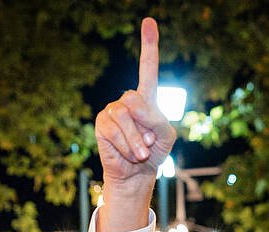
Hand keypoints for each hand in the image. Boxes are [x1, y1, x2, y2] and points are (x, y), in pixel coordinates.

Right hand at [94, 19, 175, 224]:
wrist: (138, 174)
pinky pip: (113, 130)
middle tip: (148, 143)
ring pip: (124, 118)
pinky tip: (128, 154)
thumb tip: (132, 106)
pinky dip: (125, 146)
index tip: (149, 21)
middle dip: (146, 127)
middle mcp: (128, 100)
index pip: (148, 67)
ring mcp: (113, 111)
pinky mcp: (101, 124)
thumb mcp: (166, 135)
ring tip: (140, 153)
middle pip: (136, 101)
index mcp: (147, 97)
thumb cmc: (154, 152)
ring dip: (136, 141)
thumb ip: (156, 118)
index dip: (149, 45)